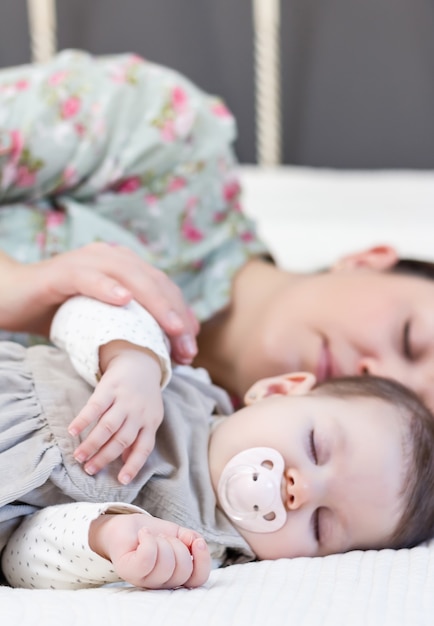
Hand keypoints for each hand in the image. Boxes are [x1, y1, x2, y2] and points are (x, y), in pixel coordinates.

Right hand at [0, 243, 197, 363]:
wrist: (11, 300)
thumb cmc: (59, 314)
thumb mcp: (102, 322)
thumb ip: (131, 328)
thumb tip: (167, 353)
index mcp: (125, 267)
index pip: (163, 288)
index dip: (182, 315)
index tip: (192, 348)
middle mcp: (110, 257)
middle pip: (154, 282)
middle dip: (176, 316)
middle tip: (188, 349)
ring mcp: (87, 261)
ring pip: (130, 276)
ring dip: (155, 303)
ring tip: (173, 328)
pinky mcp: (62, 271)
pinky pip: (88, 277)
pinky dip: (106, 287)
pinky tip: (123, 301)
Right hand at [70, 341, 162, 483]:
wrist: (139, 362)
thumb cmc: (142, 397)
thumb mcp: (149, 416)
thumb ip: (138, 438)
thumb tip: (126, 465)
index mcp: (151, 422)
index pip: (144, 448)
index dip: (133, 465)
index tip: (122, 481)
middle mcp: (139, 412)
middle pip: (122, 439)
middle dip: (104, 457)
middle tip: (89, 470)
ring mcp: (124, 400)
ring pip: (108, 426)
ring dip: (92, 443)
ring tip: (78, 456)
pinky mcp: (110, 387)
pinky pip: (95, 406)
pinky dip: (83, 419)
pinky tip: (72, 430)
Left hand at [89, 513, 210, 588]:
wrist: (125, 527)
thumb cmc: (152, 534)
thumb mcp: (177, 533)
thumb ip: (192, 539)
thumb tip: (197, 542)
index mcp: (175, 576)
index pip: (198, 579)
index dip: (203, 561)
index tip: (197, 542)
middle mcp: (161, 583)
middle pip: (183, 569)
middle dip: (178, 545)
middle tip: (165, 538)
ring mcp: (144, 580)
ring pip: (166, 564)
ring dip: (162, 541)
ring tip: (153, 537)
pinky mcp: (129, 571)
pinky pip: (147, 558)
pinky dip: (148, 539)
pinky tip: (144, 534)